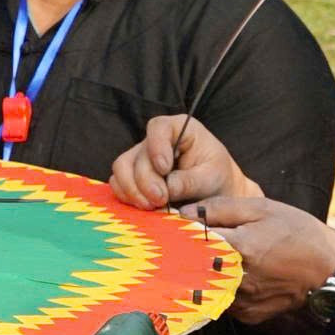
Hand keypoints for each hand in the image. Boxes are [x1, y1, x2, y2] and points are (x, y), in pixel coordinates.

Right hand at [110, 114, 261, 210]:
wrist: (214, 191)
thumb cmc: (216, 176)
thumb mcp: (211, 177)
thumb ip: (189, 181)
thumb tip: (166, 189)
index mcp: (178, 128)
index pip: (158, 127)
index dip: (157, 147)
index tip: (165, 169)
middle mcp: (155, 140)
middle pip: (138, 155)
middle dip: (147, 181)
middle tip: (160, 200)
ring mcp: (140, 157)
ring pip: (122, 168)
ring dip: (133, 190)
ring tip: (151, 207)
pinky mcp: (132, 175)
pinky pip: (118, 183)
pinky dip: (127, 196)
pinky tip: (143, 206)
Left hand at [195, 194, 334, 323]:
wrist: (331, 270)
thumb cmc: (298, 232)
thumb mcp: (262, 209)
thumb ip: (220, 209)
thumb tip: (184, 214)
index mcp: (240, 248)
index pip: (192, 241)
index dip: (182, 233)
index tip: (176, 228)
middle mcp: (238, 279)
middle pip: (194, 266)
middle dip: (189, 254)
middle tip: (192, 244)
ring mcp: (243, 301)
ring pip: (207, 285)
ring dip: (204, 273)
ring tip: (215, 259)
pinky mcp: (249, 315)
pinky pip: (223, 300)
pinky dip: (223, 288)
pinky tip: (234, 276)